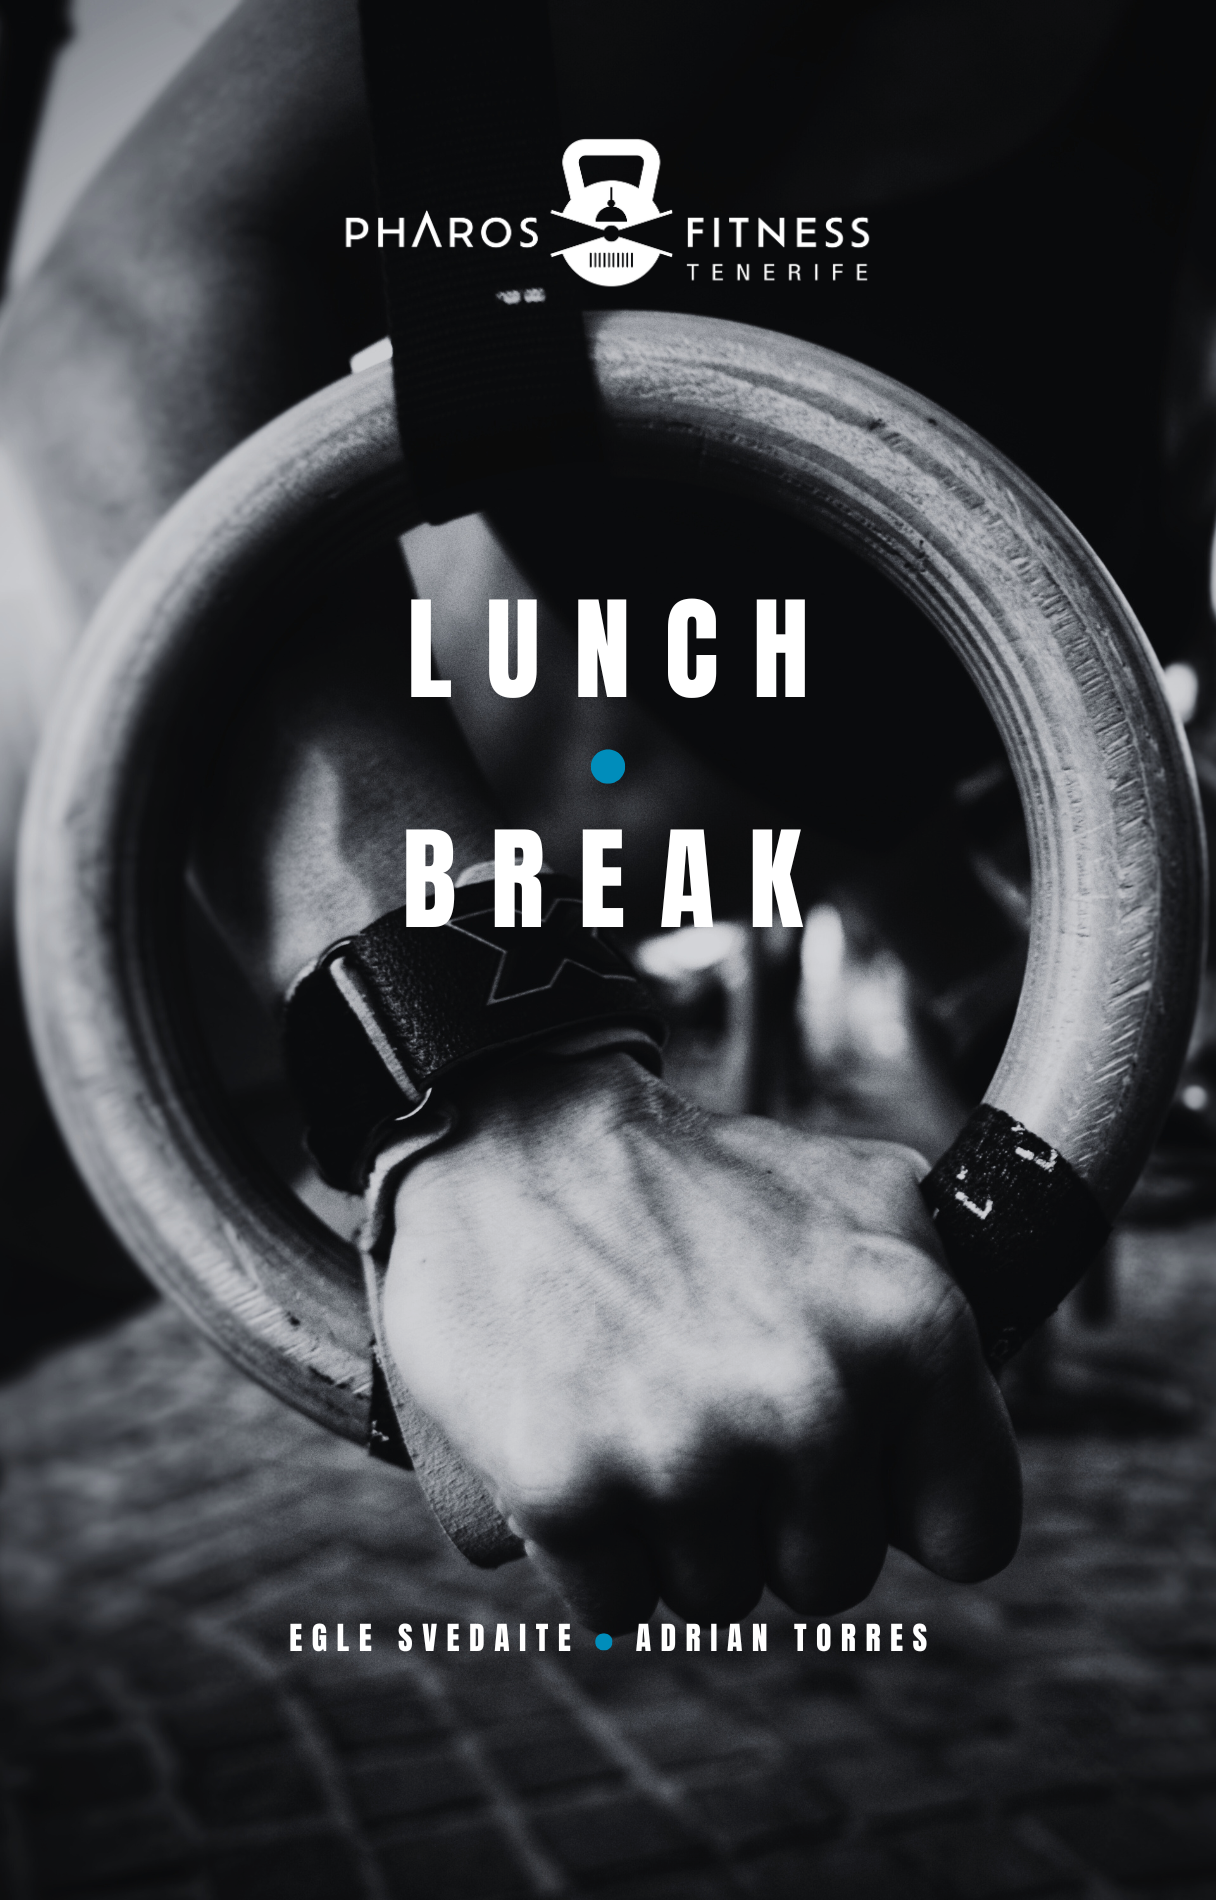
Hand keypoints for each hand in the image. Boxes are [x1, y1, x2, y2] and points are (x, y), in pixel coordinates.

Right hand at [381, 1053, 1020, 1629]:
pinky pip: (615, 1602)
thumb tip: (993, 1398)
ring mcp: (686, 1452)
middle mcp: (812, 1400)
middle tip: (712, 1402)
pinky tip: (579, 1440)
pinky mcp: (568, 1490)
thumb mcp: (864, 1194)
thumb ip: (953, 1298)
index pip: (972, 1533)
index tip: (858, 1466)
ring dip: (681, 1532)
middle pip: (832, 1575)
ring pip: (718, 1594)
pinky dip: (593, 1548)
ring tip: (643, 1407)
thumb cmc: (697, 1178)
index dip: (908, 1502)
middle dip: (777, 1514)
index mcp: (909, 1327)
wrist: (513, 1137)